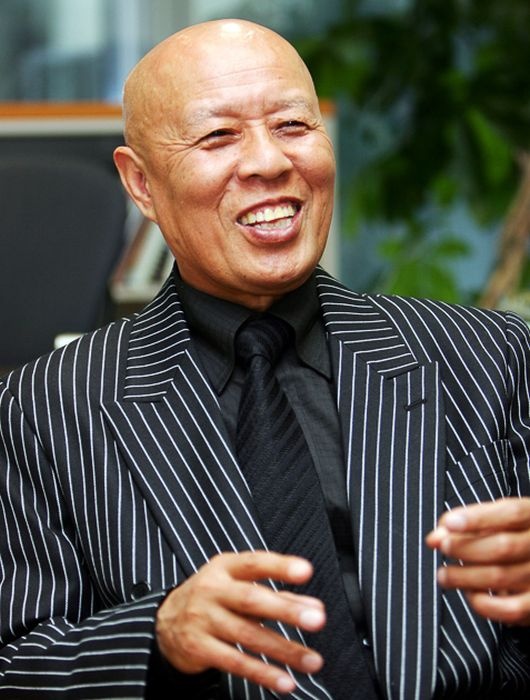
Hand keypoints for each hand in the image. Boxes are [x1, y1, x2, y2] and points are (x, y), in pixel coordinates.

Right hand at [156, 551, 325, 693]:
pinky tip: (285, 681)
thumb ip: (277, 593)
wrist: (165, 621)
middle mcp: (212, 590)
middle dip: (286, 611)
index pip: (255, 563)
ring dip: (284, 650)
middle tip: (317, 619)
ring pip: (248, 636)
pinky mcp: (198, 648)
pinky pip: (235, 662)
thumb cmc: (213, 597)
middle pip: (252, 600)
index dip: (280, 566)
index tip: (306, 571)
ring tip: (312, 660)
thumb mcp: (238, 585)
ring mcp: (203, 619)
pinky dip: (262, 673)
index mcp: (225, 568)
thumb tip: (314, 607)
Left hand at [426, 497, 529, 624]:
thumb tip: (433, 538)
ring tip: (444, 575)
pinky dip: (483, 603)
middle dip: (466, 547)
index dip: (478, 518)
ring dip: (464, 576)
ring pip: (501, 576)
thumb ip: (465, 523)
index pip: (511, 513)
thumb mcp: (495, 520)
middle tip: (443, 548)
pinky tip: (469, 594)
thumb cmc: (512, 536)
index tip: (449, 523)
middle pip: (503, 546)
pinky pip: (510, 608)